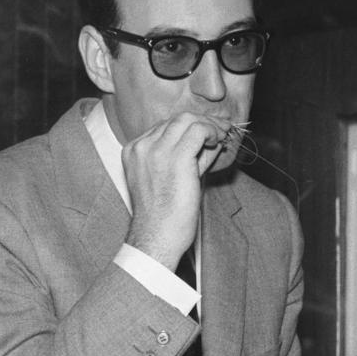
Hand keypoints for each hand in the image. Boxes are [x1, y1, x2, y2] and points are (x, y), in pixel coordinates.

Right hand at [122, 111, 232, 266]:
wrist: (157, 237)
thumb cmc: (164, 215)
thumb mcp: (170, 178)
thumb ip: (187, 157)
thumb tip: (211, 141)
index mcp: (134, 151)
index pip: (164, 126)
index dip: (189, 126)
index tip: (207, 132)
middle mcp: (141, 147)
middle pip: (176, 119)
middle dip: (202, 121)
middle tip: (221, 129)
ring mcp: (156, 150)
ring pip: (187, 120)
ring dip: (209, 125)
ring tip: (222, 135)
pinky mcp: (176, 158)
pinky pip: (198, 131)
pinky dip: (212, 132)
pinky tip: (219, 141)